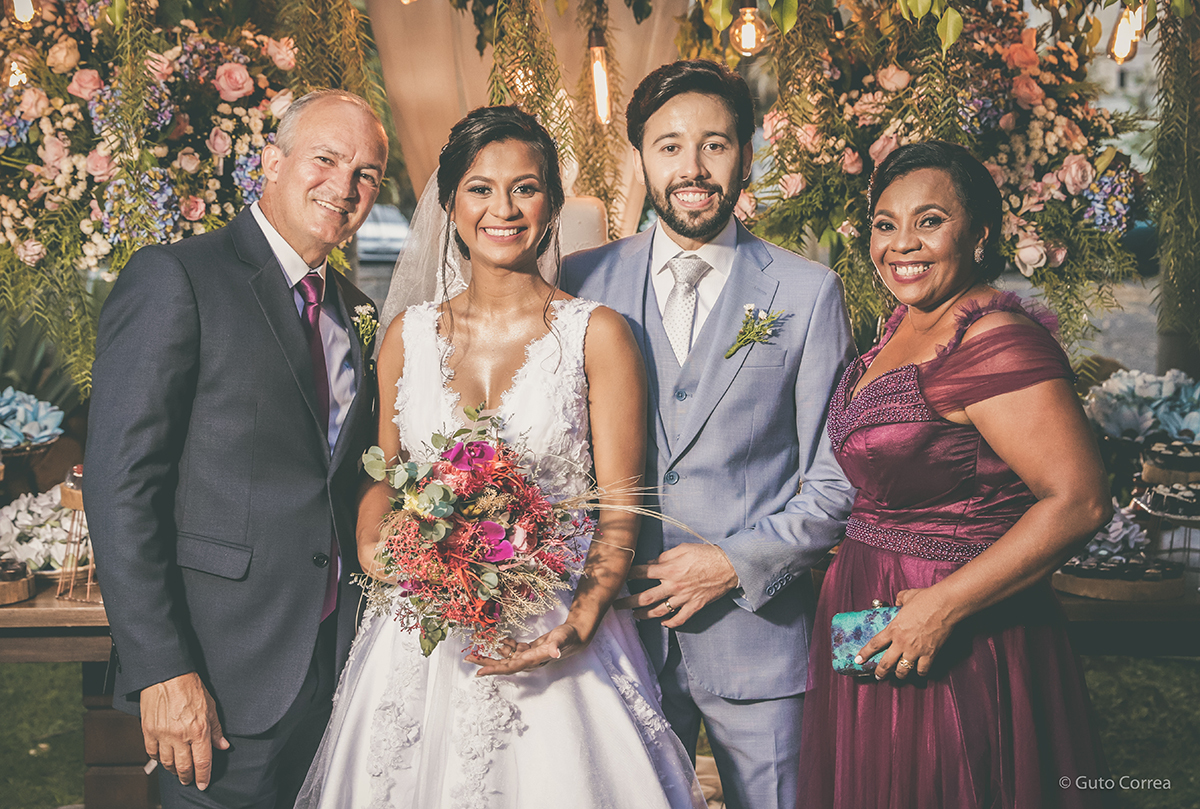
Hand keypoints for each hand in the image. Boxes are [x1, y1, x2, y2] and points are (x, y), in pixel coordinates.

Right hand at [140, 672, 229, 789]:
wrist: (167, 675)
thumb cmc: (190, 687)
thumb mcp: (211, 706)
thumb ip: (216, 729)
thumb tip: (223, 745)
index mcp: (199, 730)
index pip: (203, 762)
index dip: (204, 776)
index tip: (203, 784)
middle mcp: (180, 735)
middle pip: (184, 767)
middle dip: (188, 777)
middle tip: (190, 780)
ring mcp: (163, 735)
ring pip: (167, 763)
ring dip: (173, 770)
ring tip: (178, 771)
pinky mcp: (148, 731)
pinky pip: (152, 753)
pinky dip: (158, 759)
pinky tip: (163, 758)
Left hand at [466, 623, 587, 675]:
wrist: (575, 637)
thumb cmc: (568, 637)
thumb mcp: (562, 638)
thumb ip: (557, 645)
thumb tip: (555, 652)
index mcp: (532, 660)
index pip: (510, 667)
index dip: (494, 669)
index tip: (478, 673)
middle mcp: (528, 661)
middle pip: (503, 665)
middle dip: (485, 663)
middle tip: (467, 659)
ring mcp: (528, 656)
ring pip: (506, 658)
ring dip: (491, 655)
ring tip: (475, 651)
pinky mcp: (529, 650)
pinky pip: (513, 650)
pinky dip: (506, 646)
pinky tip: (501, 641)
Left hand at [613, 543, 738, 628]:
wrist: (729, 566)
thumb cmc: (705, 554)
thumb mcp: (682, 549)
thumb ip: (664, 557)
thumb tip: (650, 563)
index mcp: (668, 569)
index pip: (641, 573)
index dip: (627, 575)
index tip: (617, 578)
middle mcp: (673, 586)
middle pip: (644, 598)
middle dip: (627, 603)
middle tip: (616, 605)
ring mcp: (684, 598)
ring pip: (658, 611)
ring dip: (644, 615)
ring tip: (635, 616)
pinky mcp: (694, 606)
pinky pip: (679, 619)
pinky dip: (669, 623)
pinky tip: (662, 623)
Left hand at [855, 588, 953, 680]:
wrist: (945, 604)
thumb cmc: (926, 598)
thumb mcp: (907, 596)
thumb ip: (899, 600)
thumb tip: (898, 602)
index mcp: (893, 629)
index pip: (874, 644)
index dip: (865, 654)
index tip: (858, 660)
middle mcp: (902, 642)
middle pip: (886, 663)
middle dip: (880, 672)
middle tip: (878, 676)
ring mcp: (916, 650)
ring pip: (903, 670)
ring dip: (900, 675)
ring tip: (899, 676)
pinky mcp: (930, 654)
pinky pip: (922, 670)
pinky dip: (920, 672)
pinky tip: (919, 672)